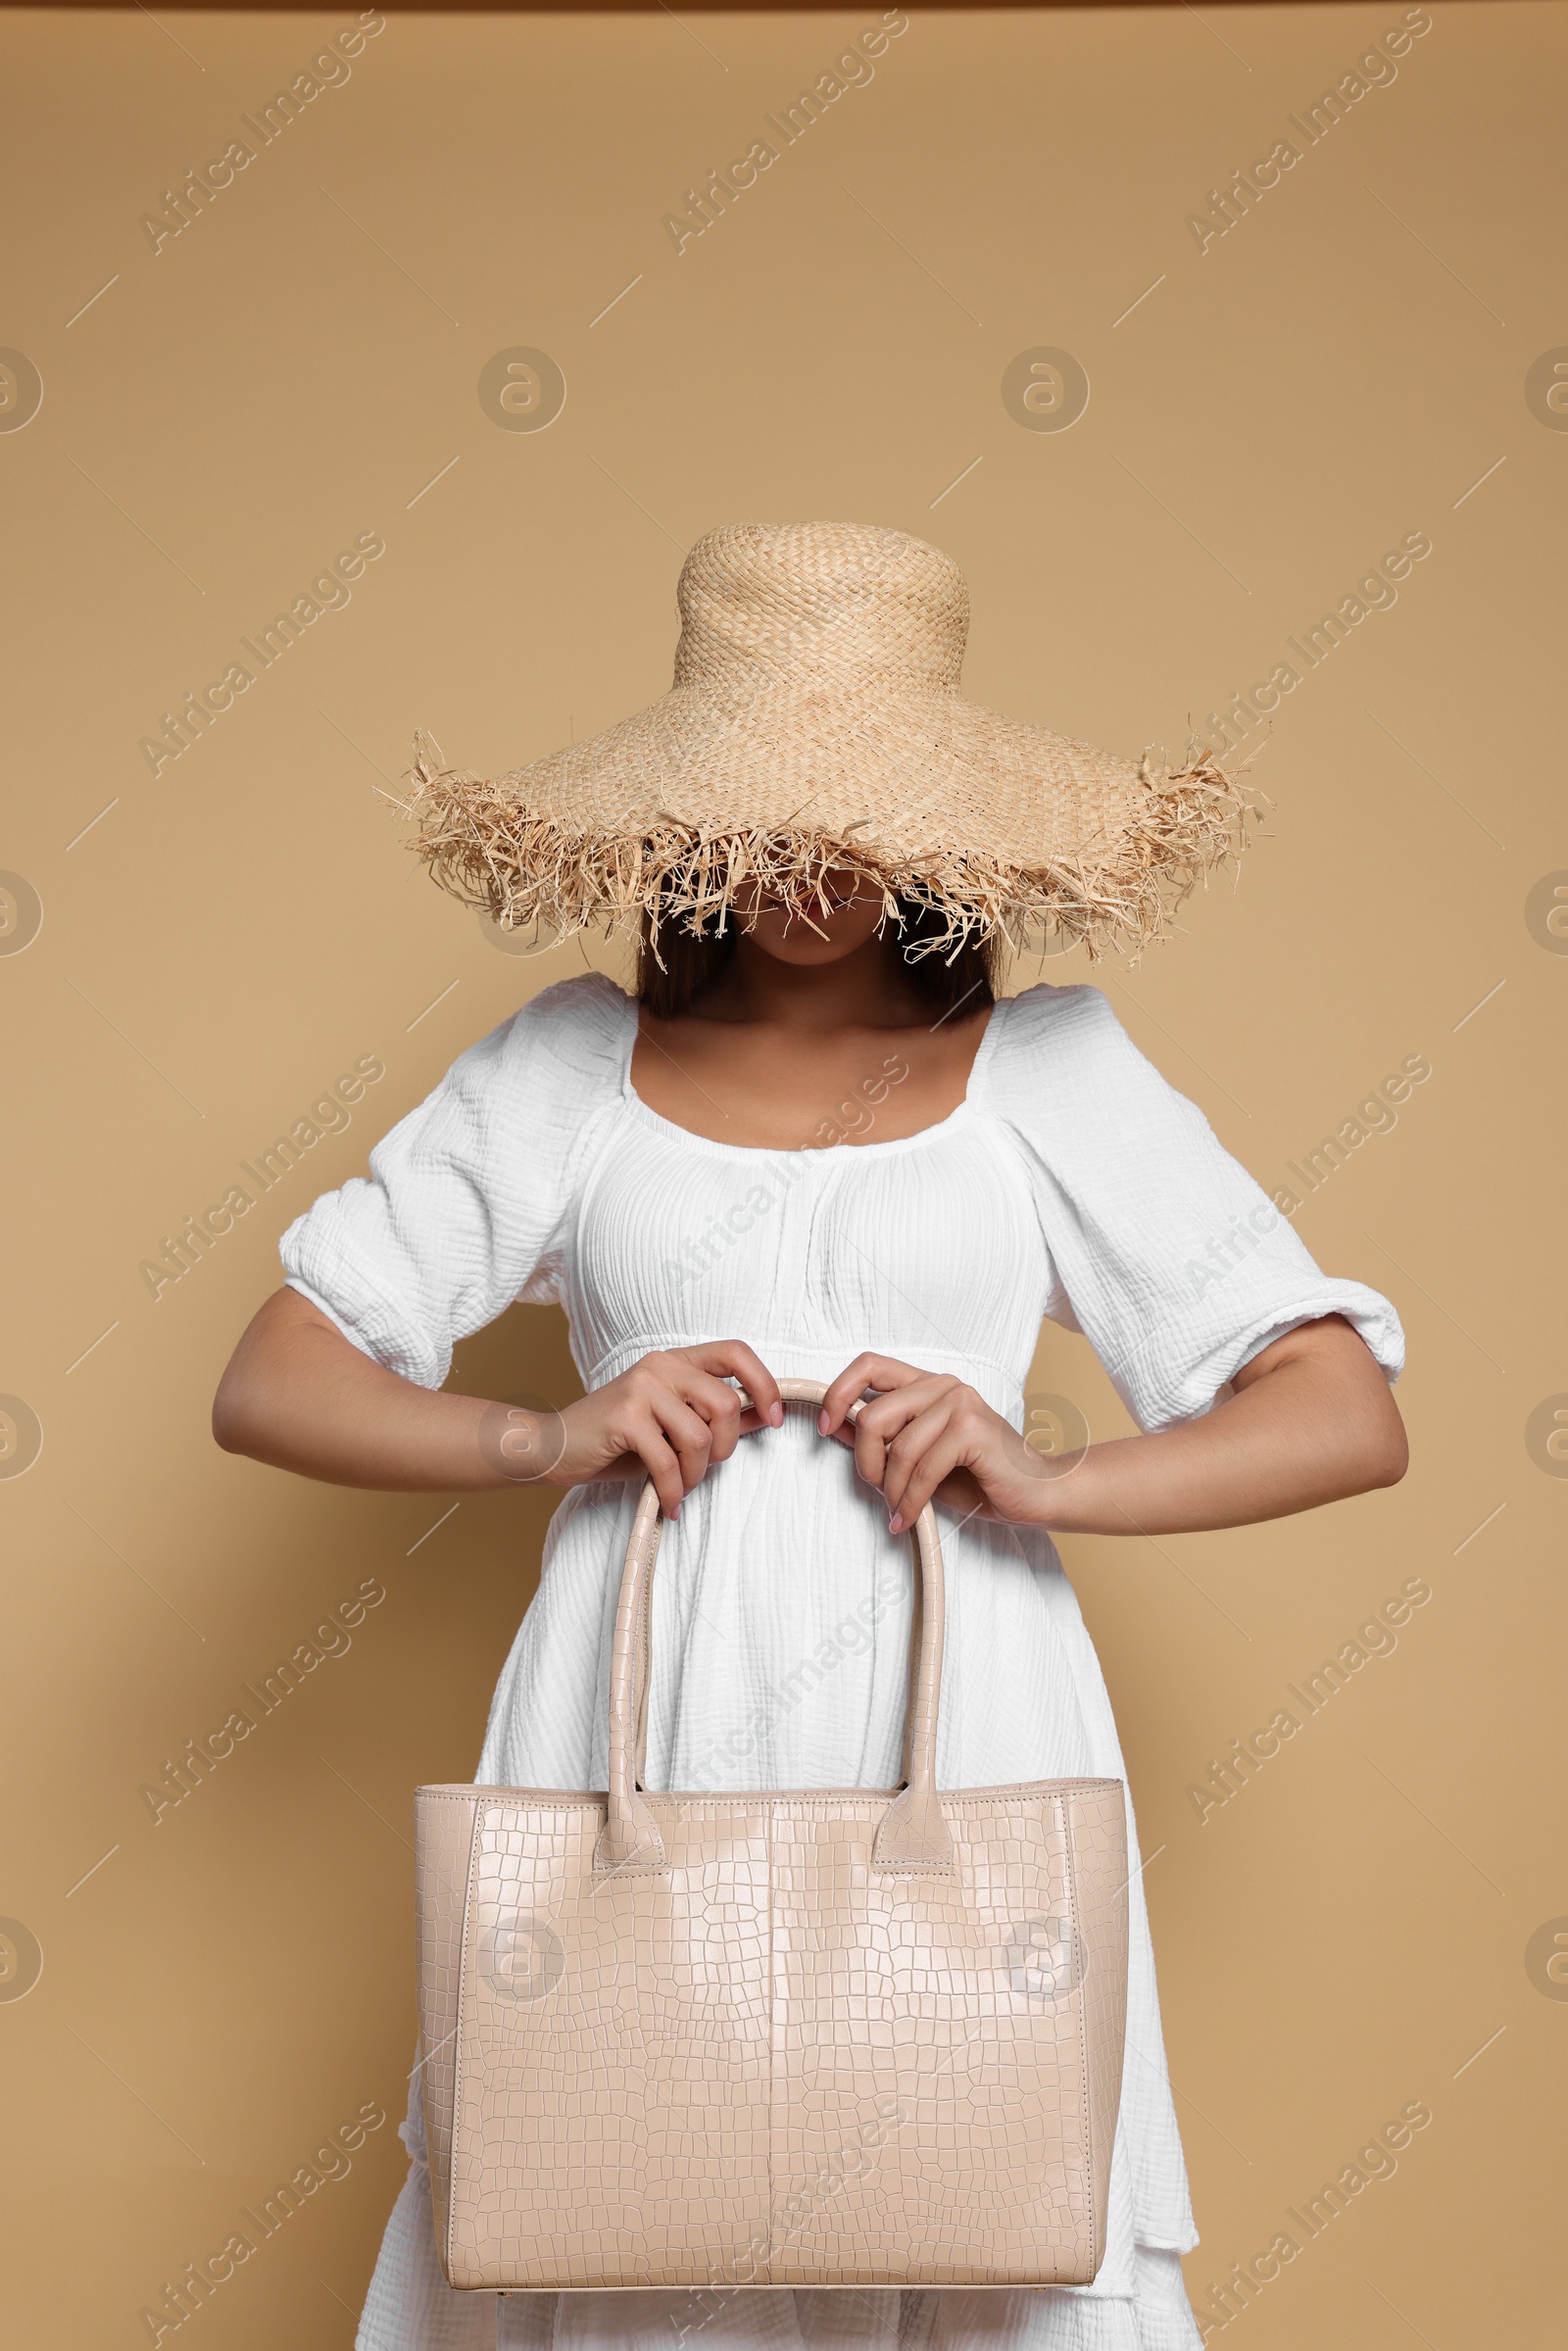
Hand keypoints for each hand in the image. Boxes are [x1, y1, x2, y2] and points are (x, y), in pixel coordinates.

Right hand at [550, 1342, 782, 1518]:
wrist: (554, 1447)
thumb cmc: (617, 1440)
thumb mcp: (672, 1426)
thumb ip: (714, 1418)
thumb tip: (764, 1415)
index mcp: (676, 1361)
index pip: (735, 1352)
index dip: (764, 1383)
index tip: (774, 1418)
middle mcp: (660, 1365)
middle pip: (724, 1403)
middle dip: (723, 1448)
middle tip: (703, 1469)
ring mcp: (640, 1387)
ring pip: (699, 1436)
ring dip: (696, 1473)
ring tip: (681, 1487)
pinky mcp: (624, 1416)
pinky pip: (668, 1459)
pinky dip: (674, 1489)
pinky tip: (668, 1502)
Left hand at [818, 1353, 1068, 1531]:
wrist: (1040, 1492)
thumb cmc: (981, 1477)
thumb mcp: (919, 1457)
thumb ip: (882, 1438)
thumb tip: (833, 1425)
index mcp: (928, 1384)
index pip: (868, 1364)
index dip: (837, 1392)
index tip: (825, 1428)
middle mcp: (944, 1384)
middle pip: (872, 1415)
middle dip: (864, 1463)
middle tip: (878, 1492)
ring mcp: (960, 1402)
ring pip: (896, 1447)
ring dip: (891, 1490)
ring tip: (898, 1510)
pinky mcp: (973, 1429)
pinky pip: (922, 1468)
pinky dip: (910, 1500)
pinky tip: (908, 1518)